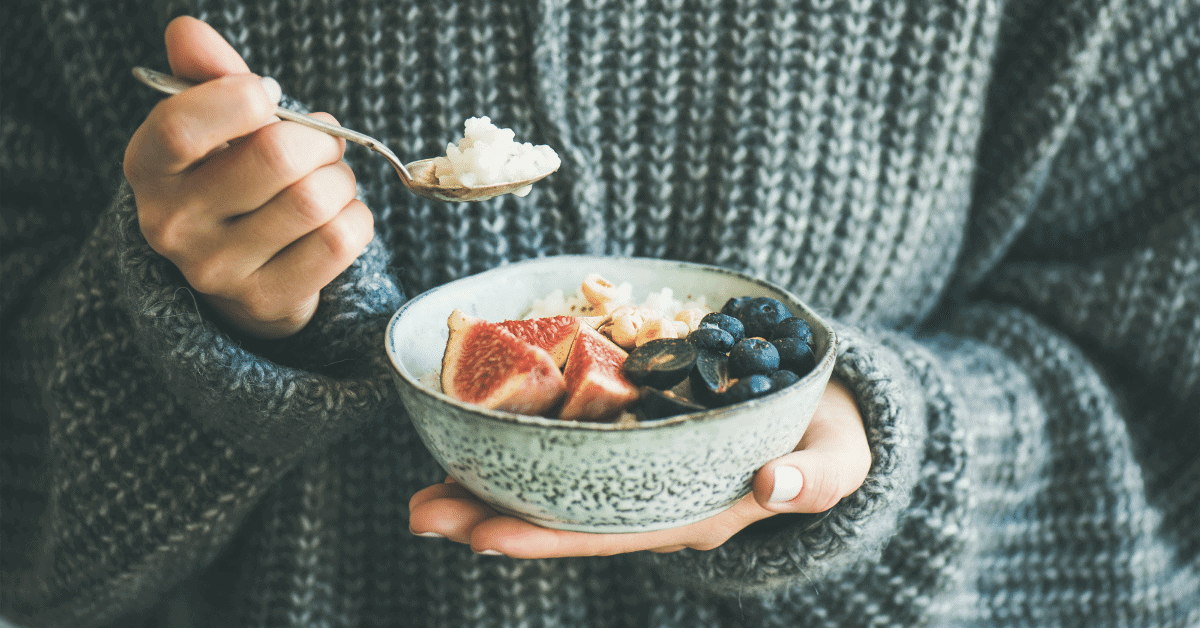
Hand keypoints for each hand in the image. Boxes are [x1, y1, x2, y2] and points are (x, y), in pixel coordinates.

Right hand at [124, 16, 373, 338]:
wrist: (242, 274)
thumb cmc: (232, 180)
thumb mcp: (215, 127)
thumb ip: (208, 76)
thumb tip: (187, 30)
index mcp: (148, 168)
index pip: (183, 126)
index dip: (241, 99)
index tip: (269, 95)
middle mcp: (172, 224)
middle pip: (276, 157)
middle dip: (319, 141)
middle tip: (322, 145)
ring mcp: (217, 270)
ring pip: (315, 199)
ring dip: (341, 180)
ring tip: (329, 182)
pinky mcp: (266, 300)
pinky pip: (341, 239)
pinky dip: (357, 217)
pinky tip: (338, 217)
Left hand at [408, 378, 869, 556]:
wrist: (826, 413)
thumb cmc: (833, 440)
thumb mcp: (838, 459)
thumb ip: (816, 476)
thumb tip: (777, 486)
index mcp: (693, 513)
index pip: (608, 533)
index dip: (545, 537)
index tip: (481, 536)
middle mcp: (654, 501)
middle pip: (562, 517)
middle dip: (490, 518)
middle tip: (419, 510)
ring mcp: (640, 472)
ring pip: (554, 487)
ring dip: (488, 487)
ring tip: (423, 488)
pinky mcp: (635, 437)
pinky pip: (570, 449)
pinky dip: (521, 445)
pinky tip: (476, 436)